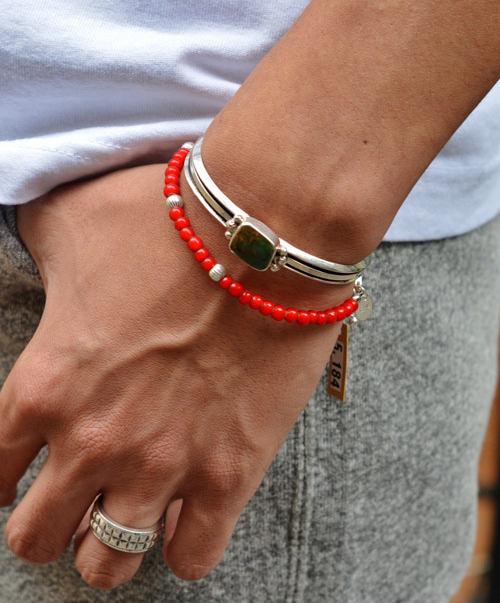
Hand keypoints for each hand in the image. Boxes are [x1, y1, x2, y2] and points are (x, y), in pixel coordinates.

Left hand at [0, 162, 351, 588]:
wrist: (263, 233)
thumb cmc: (166, 221)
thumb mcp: (70, 217)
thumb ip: (32, 239)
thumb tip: (30, 241)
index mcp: (44, 386)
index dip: (4, 476)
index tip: (26, 468)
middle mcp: (93, 441)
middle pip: (37, 537)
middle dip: (49, 520)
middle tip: (75, 492)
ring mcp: (162, 466)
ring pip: (106, 564)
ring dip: (107, 544)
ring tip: (125, 510)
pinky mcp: (230, 473)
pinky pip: (193, 557)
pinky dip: (183, 546)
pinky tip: (187, 513)